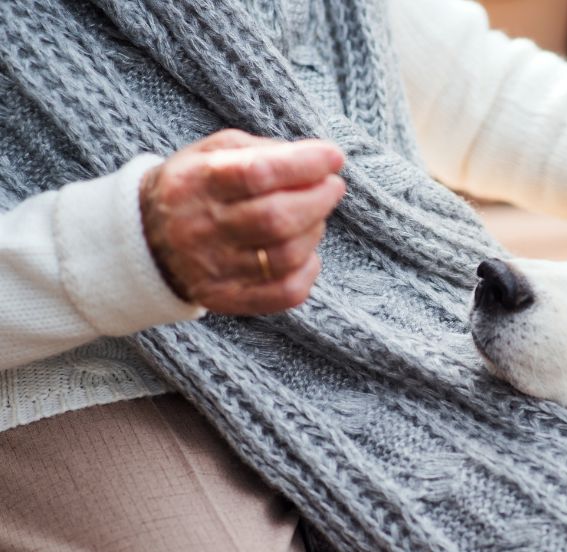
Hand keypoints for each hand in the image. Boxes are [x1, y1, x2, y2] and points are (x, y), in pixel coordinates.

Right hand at [140, 129, 345, 314]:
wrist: (146, 239)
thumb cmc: (197, 186)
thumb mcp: (215, 152)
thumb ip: (265, 151)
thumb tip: (320, 160)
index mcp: (198, 182)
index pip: (258, 174)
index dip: (305, 164)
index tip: (333, 157)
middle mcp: (202, 227)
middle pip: (276, 219)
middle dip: (319, 200)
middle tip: (332, 187)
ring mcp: (214, 268)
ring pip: (286, 255)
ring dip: (315, 231)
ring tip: (314, 216)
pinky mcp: (227, 298)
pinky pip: (285, 293)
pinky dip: (309, 270)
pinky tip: (306, 252)